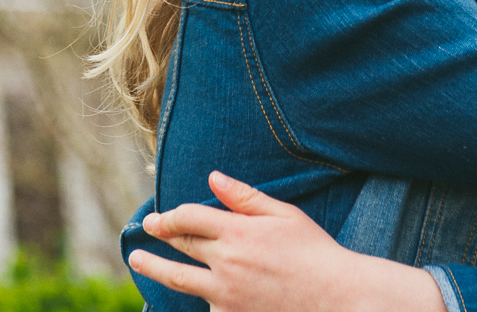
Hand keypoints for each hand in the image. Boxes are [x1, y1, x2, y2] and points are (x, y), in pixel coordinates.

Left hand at [129, 172, 442, 311]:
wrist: (337, 299)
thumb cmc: (314, 252)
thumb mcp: (284, 215)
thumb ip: (245, 197)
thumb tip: (213, 177)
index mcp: (239, 231)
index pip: (189, 217)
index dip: (170, 215)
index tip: (156, 217)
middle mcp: (227, 263)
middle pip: (181, 246)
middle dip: (158, 237)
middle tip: (144, 233)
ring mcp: (227, 295)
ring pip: (181, 279)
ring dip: (155, 269)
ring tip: (139, 262)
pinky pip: (206, 306)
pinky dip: (198, 296)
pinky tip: (194, 290)